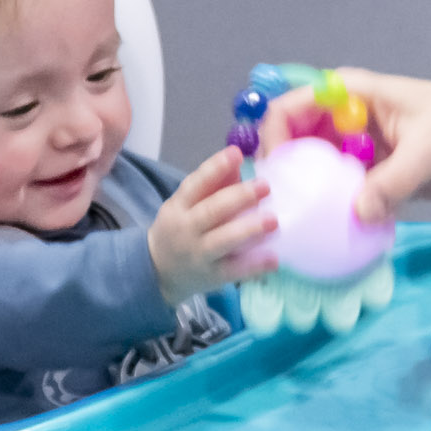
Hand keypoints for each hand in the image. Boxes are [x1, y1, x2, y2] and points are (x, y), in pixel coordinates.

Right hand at [148, 148, 273, 303]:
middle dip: (239, 198)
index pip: (196, 184)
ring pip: (223, 241)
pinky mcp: (212, 276)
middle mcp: (186, 229)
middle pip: (211, 211)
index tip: (236, 154)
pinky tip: (273, 258)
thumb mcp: (186, 205)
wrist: (157, 271)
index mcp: (179, 206)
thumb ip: (212, 184)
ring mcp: (199, 254)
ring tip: (273, 221)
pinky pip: (234, 271)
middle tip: (265, 185)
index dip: (215, 168)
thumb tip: (237, 157)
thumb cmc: (180, 229)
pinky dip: (253, 265)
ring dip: (249, 230)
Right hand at [264, 69, 430, 221]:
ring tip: (299, 229)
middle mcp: (345, 120)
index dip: (273, 137)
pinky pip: (342, 194)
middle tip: (281, 212)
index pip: (291, 106)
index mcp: (351, 94)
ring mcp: (357, 151)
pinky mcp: (373, 178)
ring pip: (316, 172)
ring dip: (309, 197)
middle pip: (295, 143)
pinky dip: (336, 211)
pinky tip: (331, 235)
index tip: (276, 176)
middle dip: (286, 174)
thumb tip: (358, 214)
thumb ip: (393, 181)